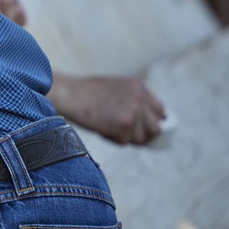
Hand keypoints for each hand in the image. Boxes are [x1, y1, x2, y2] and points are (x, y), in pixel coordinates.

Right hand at [49, 73, 165, 144]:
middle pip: (156, 128)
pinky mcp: (124, 125)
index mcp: (139, 86)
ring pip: (142, 138)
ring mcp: (134, 112)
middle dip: (144, 134)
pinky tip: (101, 129)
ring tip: (109, 129)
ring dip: (127, 138)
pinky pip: (125, 142)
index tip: (144, 128)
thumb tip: (142, 121)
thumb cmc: (83, 92)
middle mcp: (140, 98)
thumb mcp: (114, 88)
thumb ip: (131, 100)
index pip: (159, 110)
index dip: (152, 121)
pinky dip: (113, 139)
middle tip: (129, 135)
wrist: (68, 94)